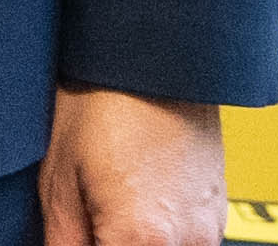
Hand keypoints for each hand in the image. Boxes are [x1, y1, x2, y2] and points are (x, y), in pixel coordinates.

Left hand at [38, 87, 220, 245]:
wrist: (154, 51)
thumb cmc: (102, 99)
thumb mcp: (59, 178)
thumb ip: (62, 243)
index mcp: (143, 239)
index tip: (74, 238)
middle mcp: (187, 242)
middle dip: (106, 244)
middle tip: (87, 221)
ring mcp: (208, 229)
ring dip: (131, 243)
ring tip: (106, 205)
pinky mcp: (218, 214)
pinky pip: (184, 244)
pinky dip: (158, 236)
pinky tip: (132, 201)